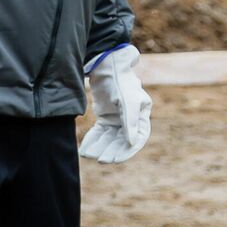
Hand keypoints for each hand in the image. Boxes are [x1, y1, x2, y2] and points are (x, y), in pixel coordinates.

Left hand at [79, 45, 151, 163]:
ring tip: (89, 154)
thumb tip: (132, 143)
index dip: (127, 151)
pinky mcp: (106, 116)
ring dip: (100, 146)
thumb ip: (130, 121)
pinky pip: (100, 132)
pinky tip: (85, 148)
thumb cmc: (120, 81)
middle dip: (111, 150)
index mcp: (142, 114)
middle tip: (100, 160)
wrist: (106, 66)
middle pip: (122, 140)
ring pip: (109, 138)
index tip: (114, 160)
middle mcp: (131, 118)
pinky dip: (93, 140)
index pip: (137, 138)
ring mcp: (118, 118)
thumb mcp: (127, 100)